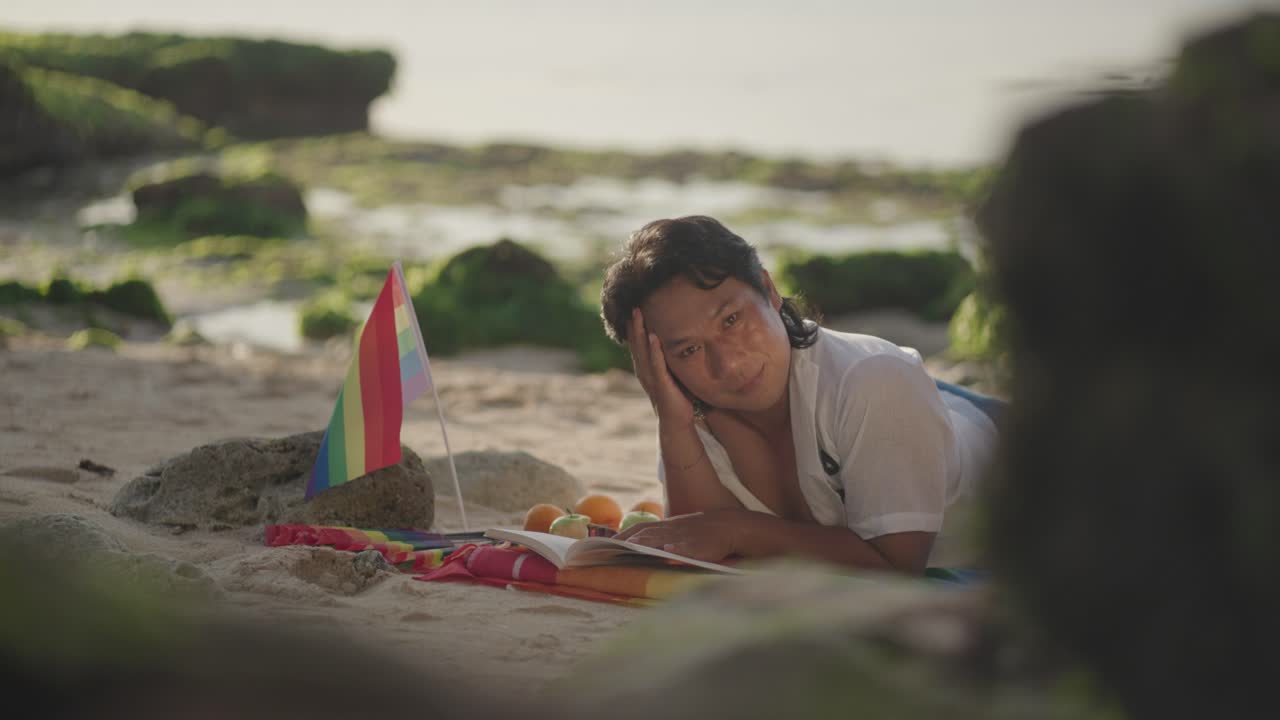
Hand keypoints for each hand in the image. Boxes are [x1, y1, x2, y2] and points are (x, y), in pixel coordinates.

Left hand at [612, 510, 746, 561]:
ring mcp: (685, 538)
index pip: (637, 531)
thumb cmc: (701, 533)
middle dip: (623, 543)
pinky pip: (687, 547)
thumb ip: (660, 538)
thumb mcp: (678, 532)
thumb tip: (636, 546)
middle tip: (604, 551)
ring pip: (661, 539)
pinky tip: (669, 551)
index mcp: (665, 528)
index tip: (601, 546)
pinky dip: (677, 548)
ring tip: (628, 548)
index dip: (619, 537)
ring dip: (644, 544)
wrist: (730, 527)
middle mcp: (671, 530)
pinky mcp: (701, 546)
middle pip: (643, 535)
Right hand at [628, 307, 694, 426]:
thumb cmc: (675, 398)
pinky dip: (654, 350)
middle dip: (634, 324)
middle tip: (633, 305)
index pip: (637, 344)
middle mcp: (644, 371)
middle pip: (636, 344)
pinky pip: (657, 364)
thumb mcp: (669, 375)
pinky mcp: (661, 384)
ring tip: (638, 314)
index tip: (633, 309)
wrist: (676, 421)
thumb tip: (672, 345)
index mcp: (645, 369)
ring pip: (643, 350)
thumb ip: (667, 362)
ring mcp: (651, 377)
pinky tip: (653, 337)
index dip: (634, 327)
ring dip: (640, 332)